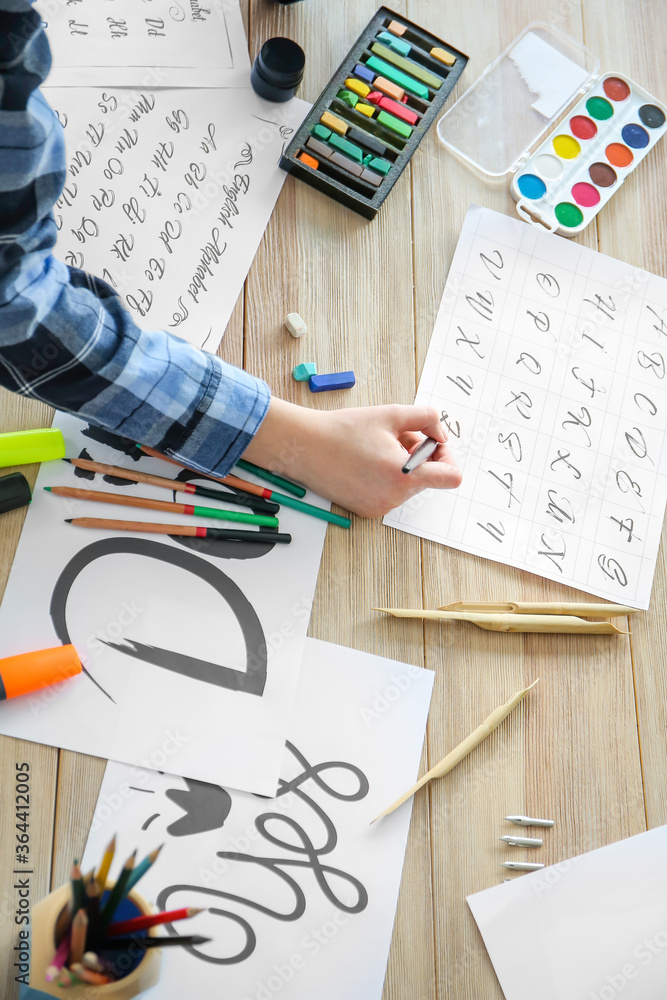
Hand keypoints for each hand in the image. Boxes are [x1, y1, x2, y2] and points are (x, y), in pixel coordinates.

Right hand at [242, 399, 461, 517]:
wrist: (303, 447)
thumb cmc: (342, 430)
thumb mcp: (390, 414)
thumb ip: (426, 418)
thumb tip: (440, 431)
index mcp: (404, 476)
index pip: (451, 477)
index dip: (448, 456)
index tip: (434, 443)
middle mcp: (394, 498)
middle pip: (428, 478)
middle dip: (420, 454)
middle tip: (399, 435)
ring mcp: (380, 507)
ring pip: (409, 485)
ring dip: (404, 465)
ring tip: (379, 446)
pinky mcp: (367, 510)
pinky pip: (391, 493)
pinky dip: (388, 477)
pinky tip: (368, 460)